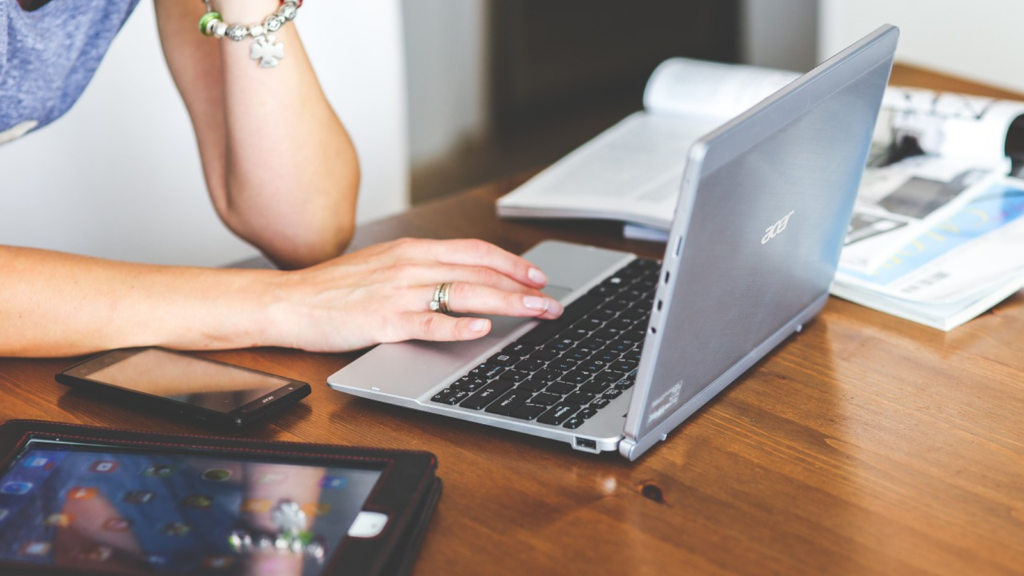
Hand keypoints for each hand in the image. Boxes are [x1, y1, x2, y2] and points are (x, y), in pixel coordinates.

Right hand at [263, 238, 563, 351]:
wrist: (288, 301)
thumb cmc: (334, 289)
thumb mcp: (384, 266)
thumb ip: (422, 270)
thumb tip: (462, 280)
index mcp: (412, 250)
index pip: (475, 251)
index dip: (511, 263)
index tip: (537, 277)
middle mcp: (410, 265)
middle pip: (479, 272)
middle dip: (522, 288)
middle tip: (551, 303)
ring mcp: (398, 292)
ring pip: (464, 293)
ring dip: (506, 304)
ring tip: (535, 313)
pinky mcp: (384, 321)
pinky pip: (428, 322)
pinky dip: (458, 325)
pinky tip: (481, 329)